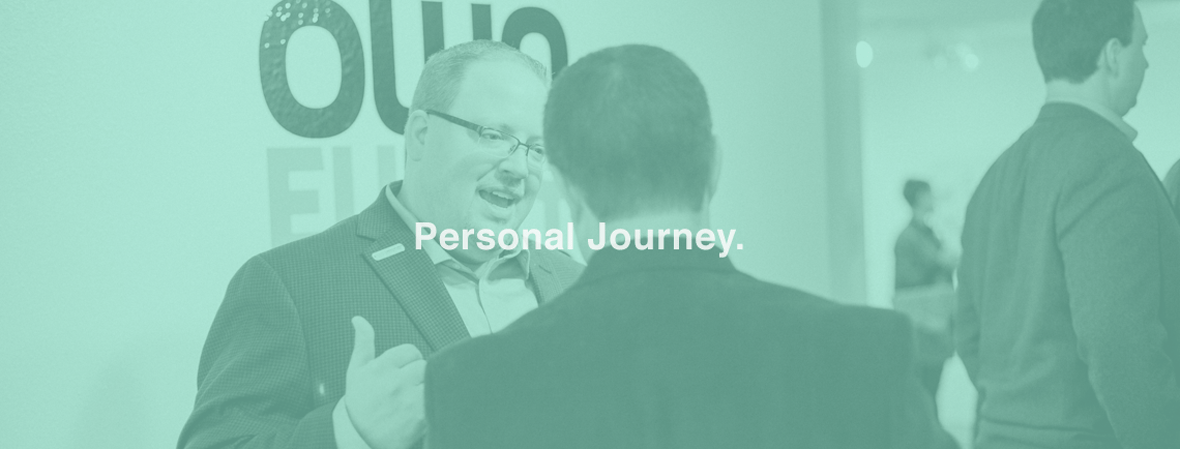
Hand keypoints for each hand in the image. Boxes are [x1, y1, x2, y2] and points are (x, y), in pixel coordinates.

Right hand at [345, 316, 426, 448]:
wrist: (359, 439)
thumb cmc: (360, 403)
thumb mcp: (356, 372)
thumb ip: (363, 343)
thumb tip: (358, 318)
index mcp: (380, 368)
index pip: (411, 351)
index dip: (408, 362)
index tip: (400, 374)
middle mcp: (395, 382)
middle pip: (424, 365)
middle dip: (418, 375)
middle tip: (407, 388)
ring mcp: (409, 400)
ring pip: (433, 380)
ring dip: (427, 388)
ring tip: (413, 399)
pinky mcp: (420, 417)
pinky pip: (437, 398)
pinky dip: (435, 401)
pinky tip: (422, 408)